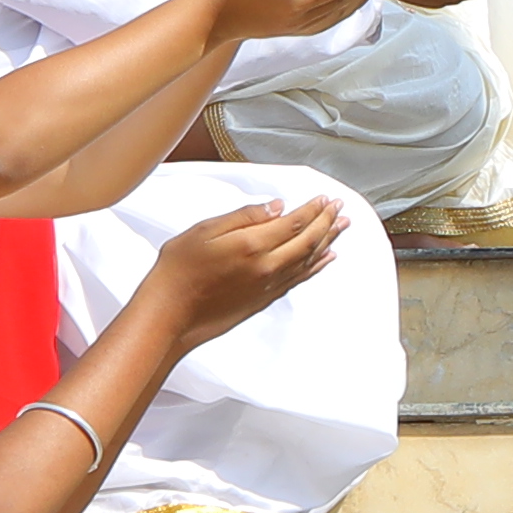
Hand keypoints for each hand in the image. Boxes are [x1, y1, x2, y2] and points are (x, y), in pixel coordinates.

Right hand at [129, 192, 349, 336]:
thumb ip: (243, 217)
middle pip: (308, 240)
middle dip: (326, 221)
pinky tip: (325, 258)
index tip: (324, 198)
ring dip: (328, 241)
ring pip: (309, 260)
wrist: (170, 314)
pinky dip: (316, 266)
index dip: (312, 209)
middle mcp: (267, 267)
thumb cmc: (178, 272)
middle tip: (339, 208)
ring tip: (341, 227)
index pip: (294, 222)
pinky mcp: (264, 299)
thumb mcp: (204, 230)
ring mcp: (268, 285)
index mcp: (252, 245)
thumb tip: (275, 207)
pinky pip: (299, 278)